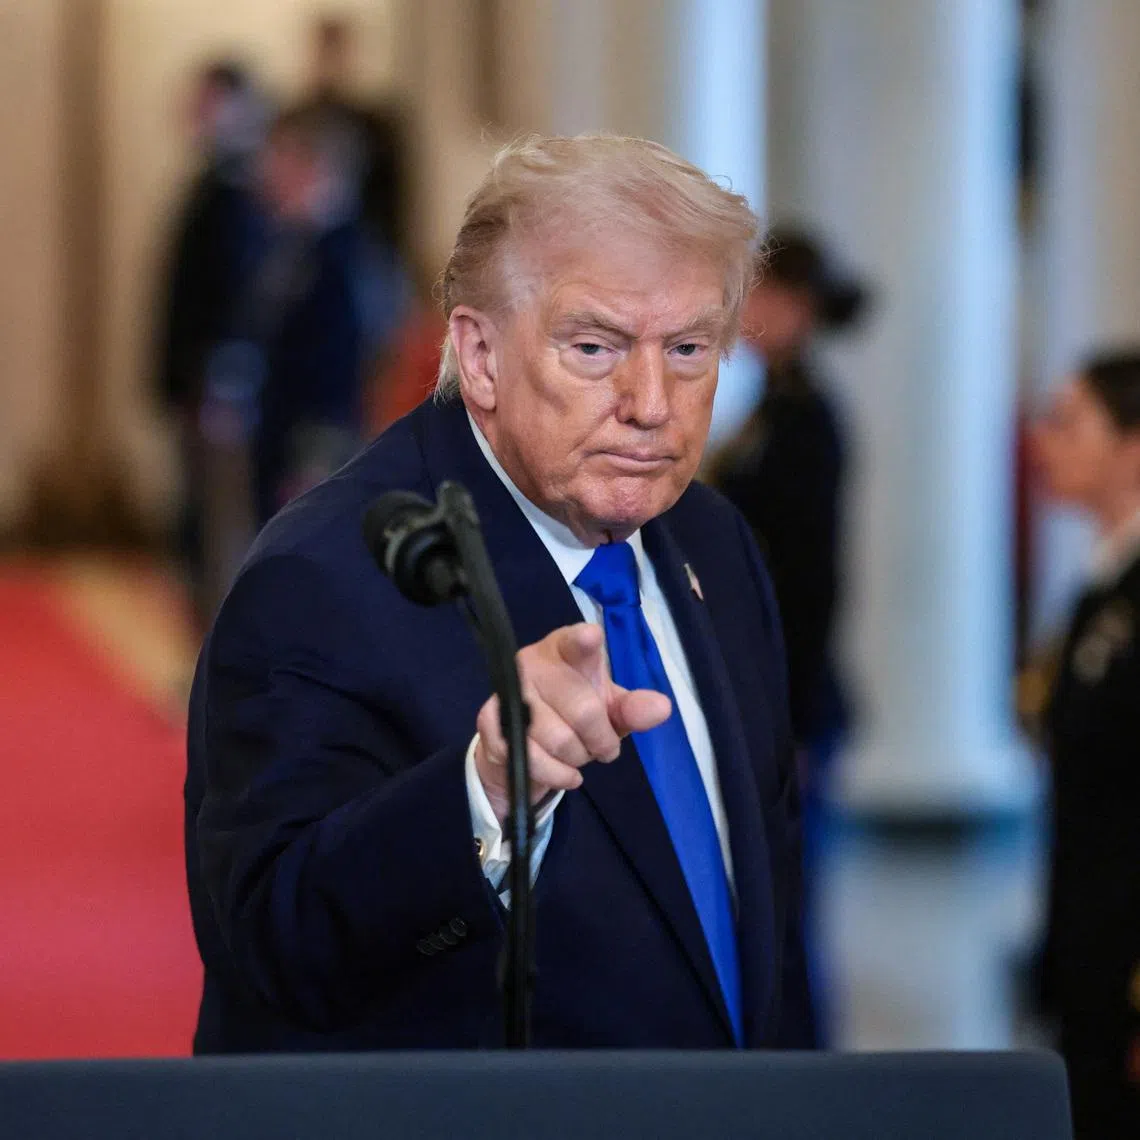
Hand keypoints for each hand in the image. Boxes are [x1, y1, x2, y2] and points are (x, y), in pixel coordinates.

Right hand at [475, 623, 671, 826]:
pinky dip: (558, 775)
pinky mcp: (490, 722)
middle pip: (582, 710)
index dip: (583, 640)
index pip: (575, 642)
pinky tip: (567, 773)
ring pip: (559, 740)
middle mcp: (532, 663)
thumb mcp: (609, 709)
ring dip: (577, 758)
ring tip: (578, 754)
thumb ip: (634, 708)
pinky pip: (532, 759)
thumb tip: (662, 708)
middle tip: (603, 747)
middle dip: (601, 740)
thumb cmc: (574, 711)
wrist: (525, 741)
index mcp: (565, 649)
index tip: (593, 636)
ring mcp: (508, 691)